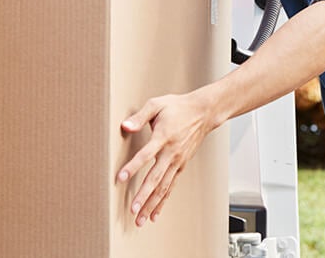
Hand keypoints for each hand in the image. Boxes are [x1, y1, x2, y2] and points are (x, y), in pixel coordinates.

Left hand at [116, 91, 218, 225]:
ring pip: (163, 187)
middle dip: (144, 195)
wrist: (204, 112)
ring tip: (141, 219)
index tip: (120, 178)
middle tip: (133, 209)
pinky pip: (170, 187)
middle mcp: (171, 152)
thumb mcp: (157, 104)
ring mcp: (177, 161)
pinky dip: (162, 201)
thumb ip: (139, 117)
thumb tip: (125, 126)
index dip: (133, 167)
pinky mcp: (181, 165)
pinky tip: (154, 213)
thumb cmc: (178, 107)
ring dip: (152, 204)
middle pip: (156, 178)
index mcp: (163, 137)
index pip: (145, 154)